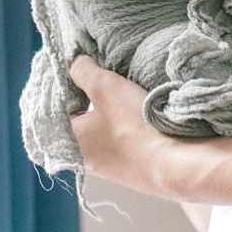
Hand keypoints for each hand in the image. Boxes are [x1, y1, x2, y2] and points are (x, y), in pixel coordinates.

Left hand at [66, 55, 180, 196]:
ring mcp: (107, 167)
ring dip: (105, 112)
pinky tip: (133, 113)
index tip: (76, 67)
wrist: (177, 166)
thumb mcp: (105, 87)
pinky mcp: (128, 168)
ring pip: (97, 130)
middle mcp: (83, 159)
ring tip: (118, 92)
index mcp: (69, 141)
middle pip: (76, 119)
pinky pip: (116, 142)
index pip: (55, 107)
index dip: (65, 83)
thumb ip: (83, 71)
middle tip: (97, 75)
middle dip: (85, 97)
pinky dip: (120, 126)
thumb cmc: (136, 128)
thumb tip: (72, 63)